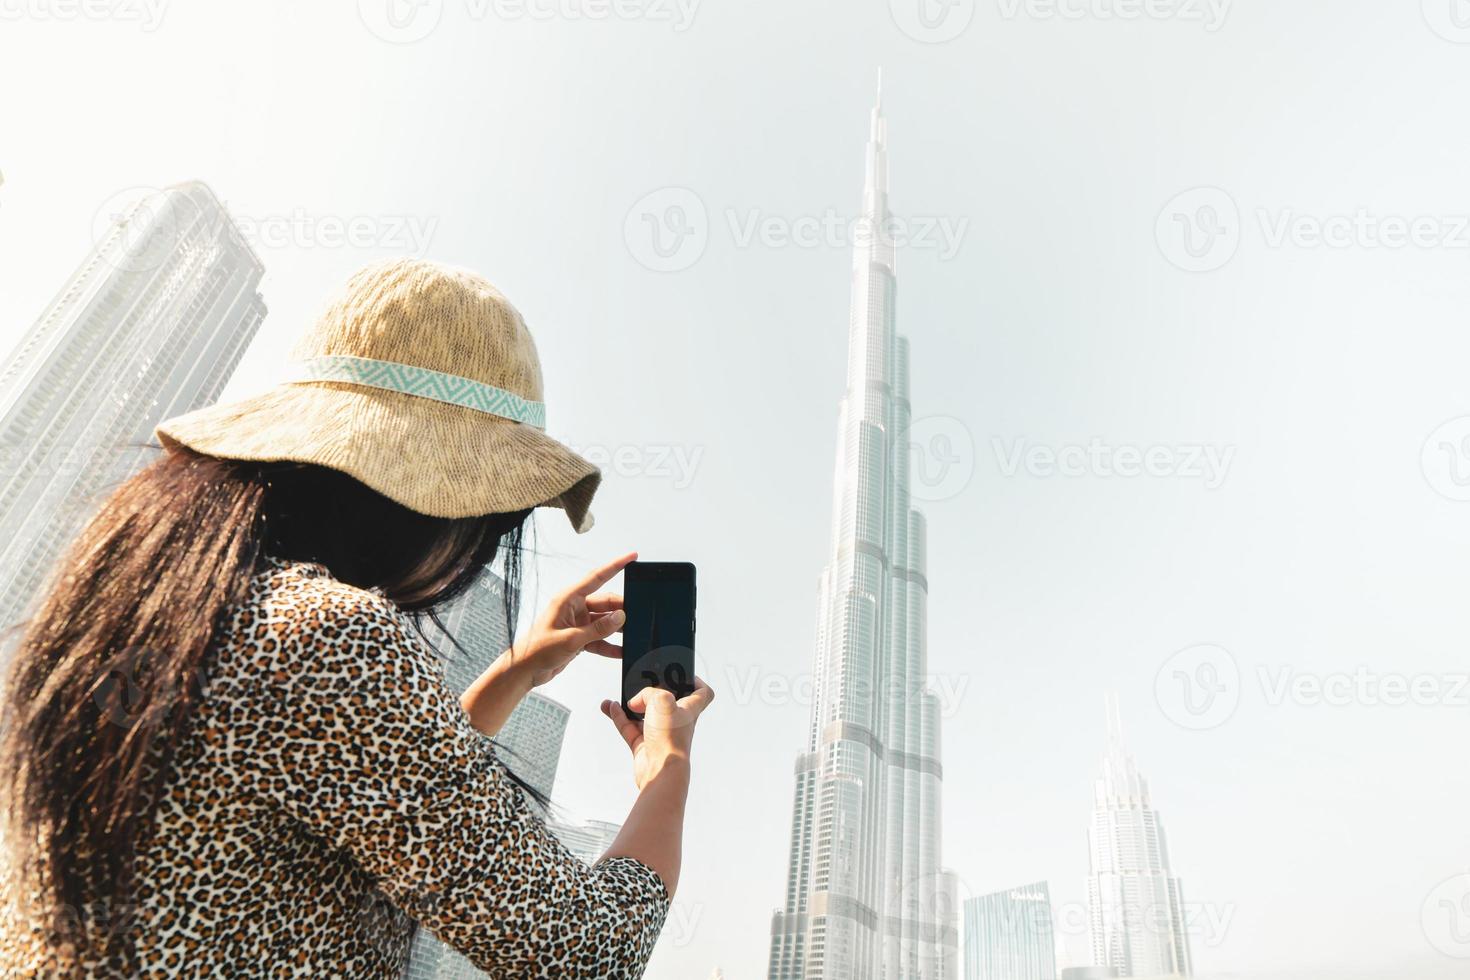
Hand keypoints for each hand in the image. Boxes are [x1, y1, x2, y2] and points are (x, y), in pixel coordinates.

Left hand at [514, 552, 634, 687]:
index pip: (597, 578)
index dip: (615, 566)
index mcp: (568, 599)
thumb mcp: (571, 639)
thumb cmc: (537, 650)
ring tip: (632, 634)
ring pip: (604, 621)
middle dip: (621, 609)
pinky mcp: (579, 637)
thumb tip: (620, 618)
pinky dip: (609, 644)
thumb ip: (598, 629)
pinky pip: (599, 638)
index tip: (631, 557)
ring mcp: (577, 623)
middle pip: (605, 603)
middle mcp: (574, 608)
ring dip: (616, 629)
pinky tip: (620, 651)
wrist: (525, 670)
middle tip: (637, 615)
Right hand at [601, 677, 714, 790]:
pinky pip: (630, 728)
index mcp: (688, 710)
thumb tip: (635, 701)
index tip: (685, 675)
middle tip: (644, 682)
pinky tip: (610, 707)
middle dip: (654, 692)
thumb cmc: (670, 740)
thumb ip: (649, 693)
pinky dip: (620, 717)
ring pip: (644, 714)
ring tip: (620, 695)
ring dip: (631, 704)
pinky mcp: (644, 746)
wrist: (660, 772)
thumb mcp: (662, 701)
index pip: (702, 694)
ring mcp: (659, 735)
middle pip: (668, 702)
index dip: (696, 682)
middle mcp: (676, 722)